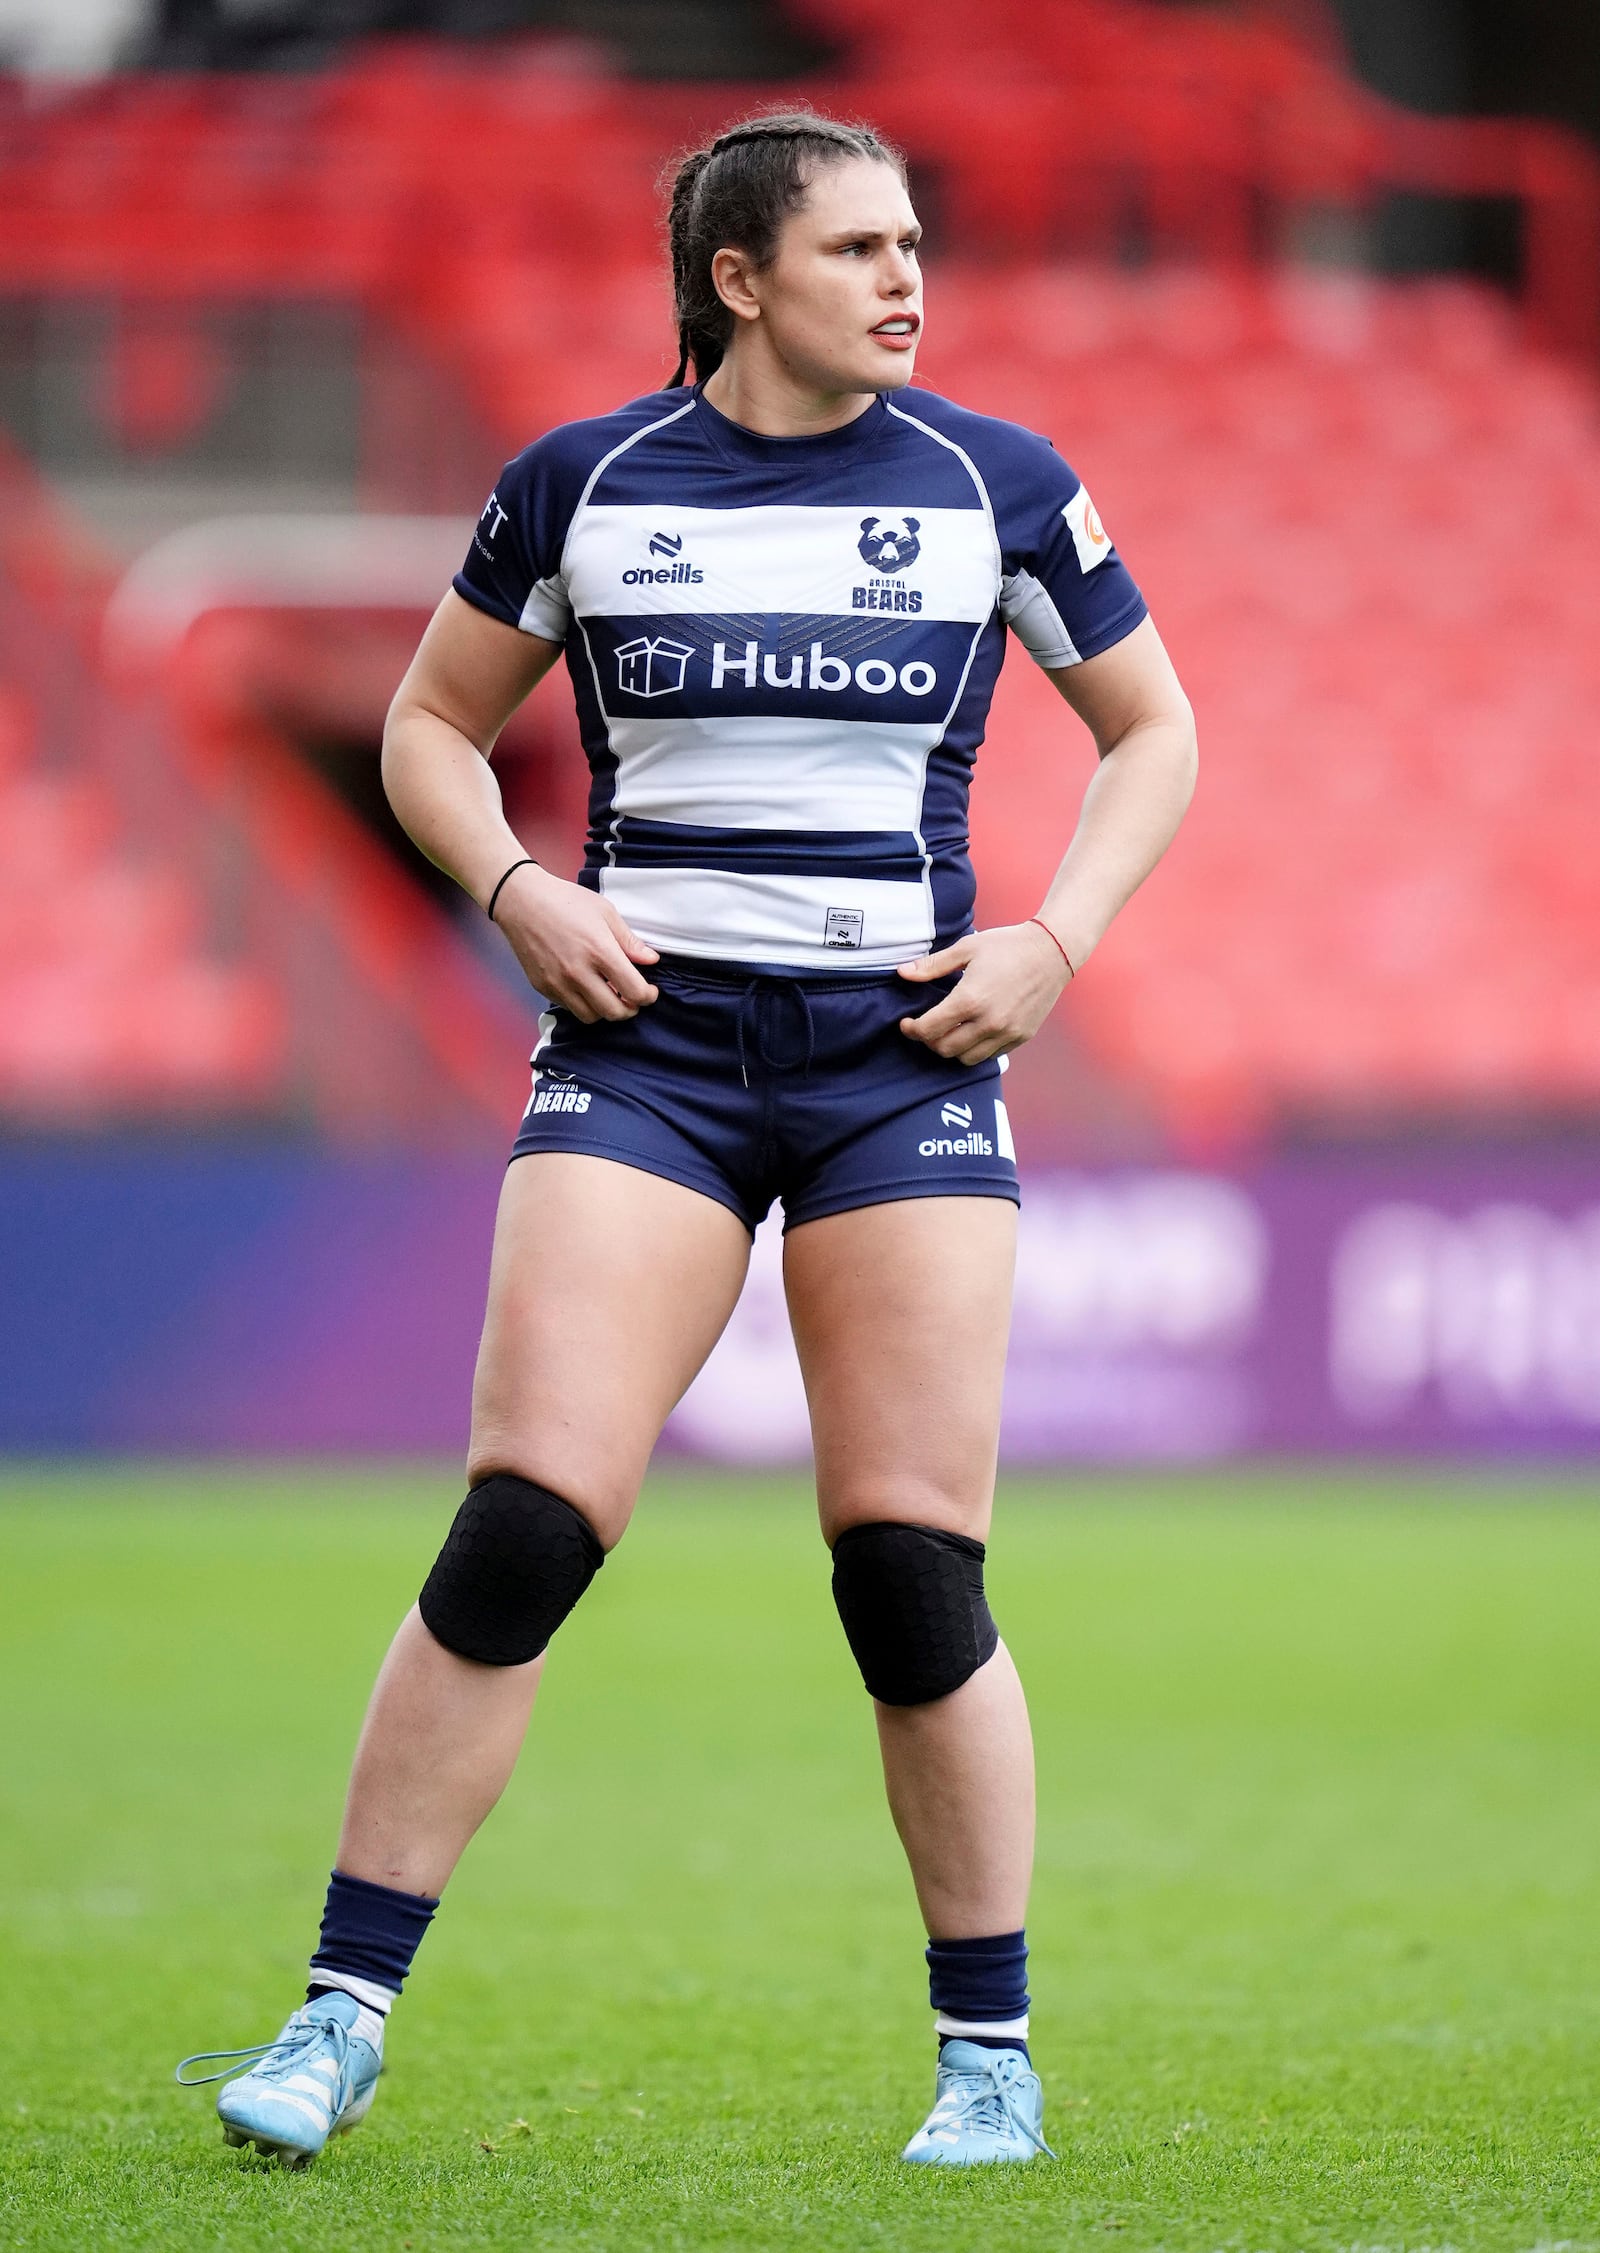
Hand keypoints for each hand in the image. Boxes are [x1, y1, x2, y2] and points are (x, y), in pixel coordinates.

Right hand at [492, 864, 658, 1021]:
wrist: (522, 901)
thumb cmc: (565, 901)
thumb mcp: (605, 913)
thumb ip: (629, 941)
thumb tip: (651, 960)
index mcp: (599, 951)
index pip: (634, 991)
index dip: (648, 996)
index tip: (649, 991)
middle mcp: (578, 972)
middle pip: (614, 1012)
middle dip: (630, 1009)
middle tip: (632, 997)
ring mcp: (558, 983)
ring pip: (591, 1017)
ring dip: (605, 1010)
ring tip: (609, 993)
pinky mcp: (543, 987)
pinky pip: (570, 1008)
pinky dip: (583, 1004)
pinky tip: (586, 987)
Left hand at [897, 921, 1071, 1064]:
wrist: (1052, 951)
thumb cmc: (1007, 945)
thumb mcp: (966, 949)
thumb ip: (932, 965)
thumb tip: (902, 973)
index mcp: (969, 1000)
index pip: (929, 1029)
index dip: (911, 1030)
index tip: (907, 1024)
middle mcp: (988, 1022)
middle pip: (945, 1049)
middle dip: (929, 1041)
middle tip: (927, 1027)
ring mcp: (1007, 1032)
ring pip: (966, 1059)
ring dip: (952, 1049)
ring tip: (949, 1031)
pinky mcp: (1021, 1037)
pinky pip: (990, 1055)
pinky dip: (976, 1049)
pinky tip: (973, 1032)